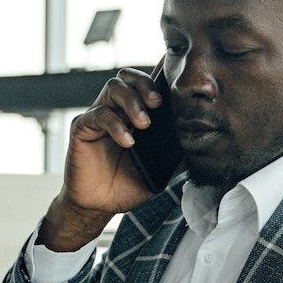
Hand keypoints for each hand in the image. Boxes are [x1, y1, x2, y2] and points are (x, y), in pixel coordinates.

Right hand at [40, 62, 167, 251]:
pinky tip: (127, 141)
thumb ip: (176, 157)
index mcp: (135, 115)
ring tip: (144, 124)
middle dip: (145, 85)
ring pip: (113, 87)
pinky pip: (98, 114)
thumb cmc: (126, 186)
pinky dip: (116, 125)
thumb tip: (200, 145)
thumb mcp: (159, 172)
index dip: (159, 77)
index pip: (146, 86)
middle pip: (127, 76)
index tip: (176, 83)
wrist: (99, 206)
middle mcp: (116, 110)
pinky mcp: (82, 128)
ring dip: (132, 101)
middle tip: (157, 104)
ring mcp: (98, 116)